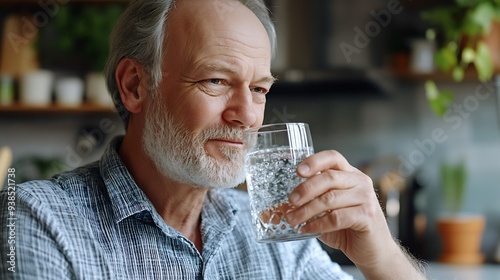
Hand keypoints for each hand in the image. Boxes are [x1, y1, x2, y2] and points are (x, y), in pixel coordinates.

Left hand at [284, 150, 407, 271]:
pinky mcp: (367, 216)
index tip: (298, 171)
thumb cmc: (348, 229)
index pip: (333, 158)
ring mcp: (366, 198)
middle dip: (305, 189)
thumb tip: (281, 207)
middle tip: (290, 201)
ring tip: (292, 219)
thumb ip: (310, 205)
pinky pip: (336, 217)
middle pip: (328, 177)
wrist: (374, 251)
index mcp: (350, 175)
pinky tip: (307, 229)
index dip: (314, 161)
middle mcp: (360, 182)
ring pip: (330, 199)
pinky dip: (317, 224)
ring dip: (306, 210)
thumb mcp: (327, 212)